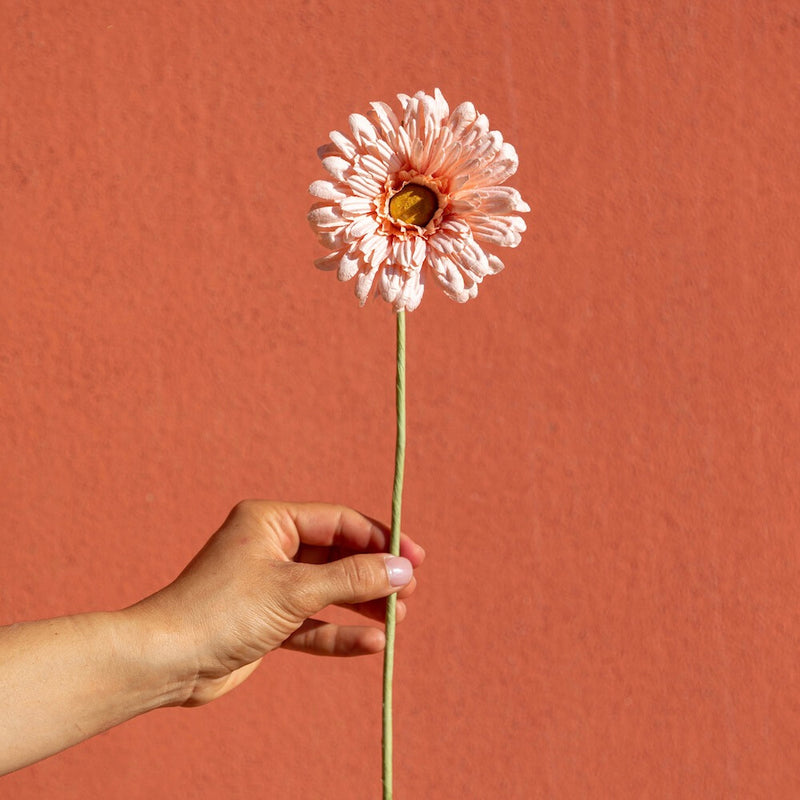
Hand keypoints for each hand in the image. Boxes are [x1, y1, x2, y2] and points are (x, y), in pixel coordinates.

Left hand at [131, 500, 424, 705]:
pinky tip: (371, 643)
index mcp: (271, 521)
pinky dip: (339, 632)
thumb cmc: (224, 611)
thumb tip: (402, 570)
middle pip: (338, 555)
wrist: (165, 662)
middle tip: (410, 592)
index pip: (339, 521)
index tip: (415, 559)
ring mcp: (269, 585)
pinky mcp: (266, 621)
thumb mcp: (295, 590)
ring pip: (328, 589)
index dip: (380, 539)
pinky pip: (312, 622)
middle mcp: (271, 547)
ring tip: (399, 619)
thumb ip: (352, 578)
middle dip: (374, 574)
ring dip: (362, 603)